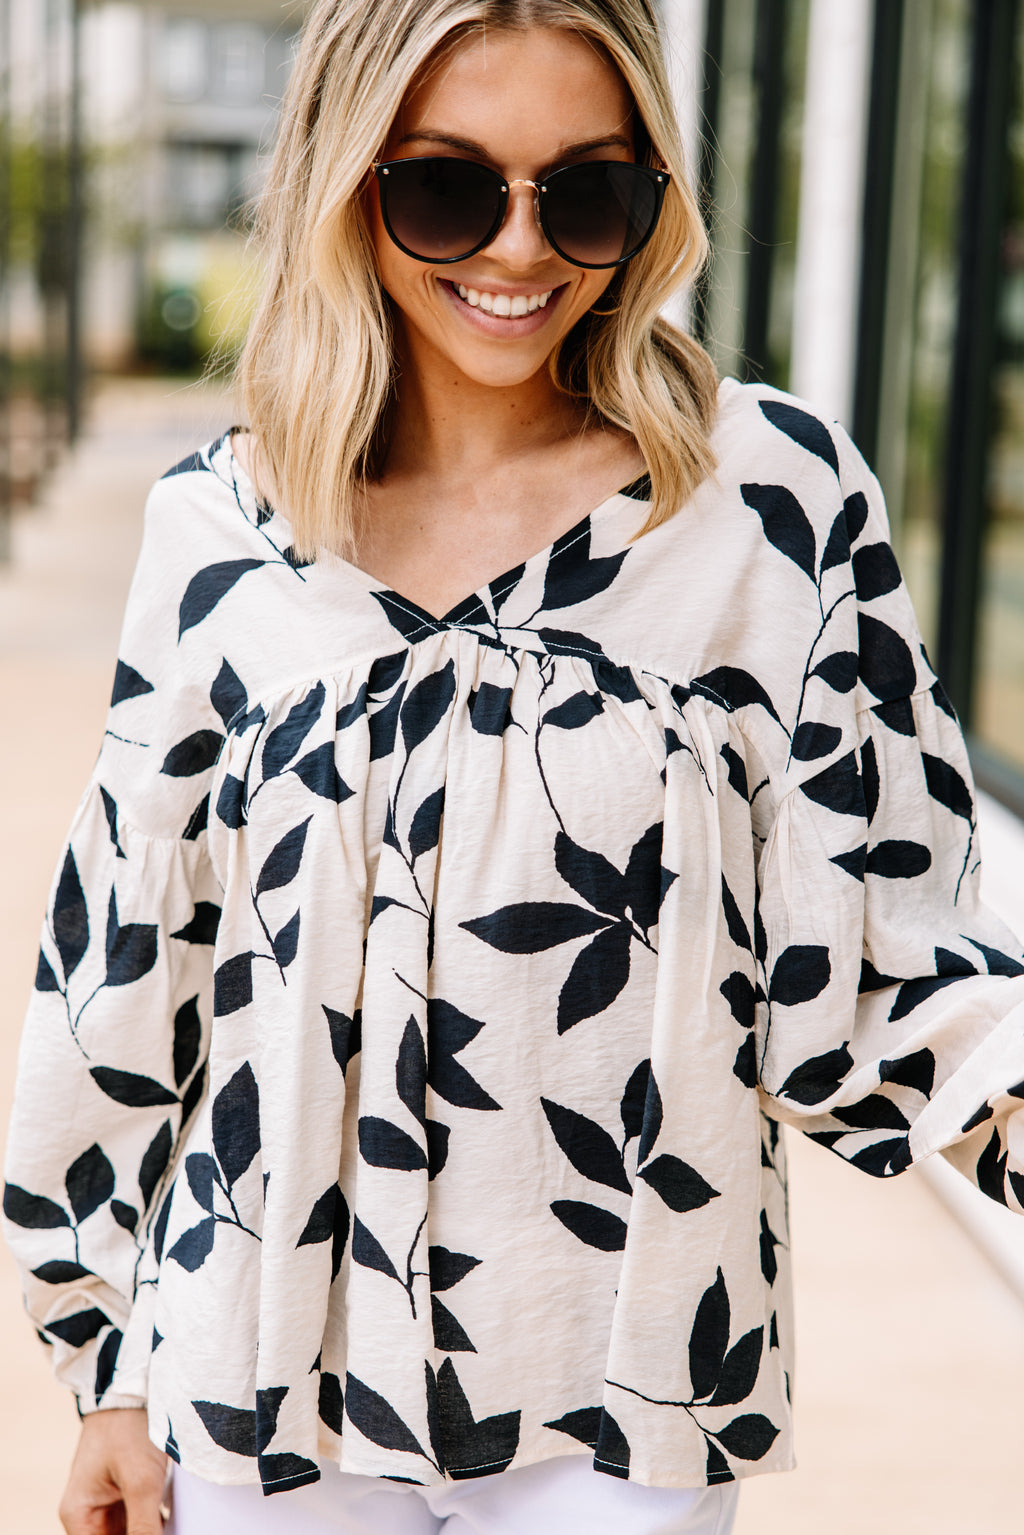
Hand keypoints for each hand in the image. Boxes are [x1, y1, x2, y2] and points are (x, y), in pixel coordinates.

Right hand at [59, 1408, 168, 1534]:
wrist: (134, 1383)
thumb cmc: (130, 1427)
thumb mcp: (141, 1482)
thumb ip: (144, 1528)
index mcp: (78, 1515)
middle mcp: (87, 1512)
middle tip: (171, 1529)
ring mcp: (106, 1499)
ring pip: (128, 1531)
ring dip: (150, 1531)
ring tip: (174, 1525)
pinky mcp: (124, 1488)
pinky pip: (137, 1517)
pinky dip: (154, 1522)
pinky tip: (174, 1521)